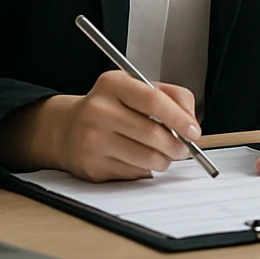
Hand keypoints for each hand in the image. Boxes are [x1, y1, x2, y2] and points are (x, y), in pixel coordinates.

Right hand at [0, 70, 201, 181]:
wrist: (66, 129)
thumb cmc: (110, 106)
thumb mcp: (137, 87)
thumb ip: (172, 96)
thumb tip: (191, 122)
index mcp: (113, 85)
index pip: (153, 101)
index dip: (179, 118)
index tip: (193, 131)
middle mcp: (98, 111)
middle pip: (153, 134)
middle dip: (178, 145)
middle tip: (185, 147)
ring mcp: (92, 141)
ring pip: (147, 158)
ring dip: (165, 160)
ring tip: (165, 153)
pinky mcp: (92, 167)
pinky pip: (134, 173)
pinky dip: (146, 168)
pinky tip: (139, 158)